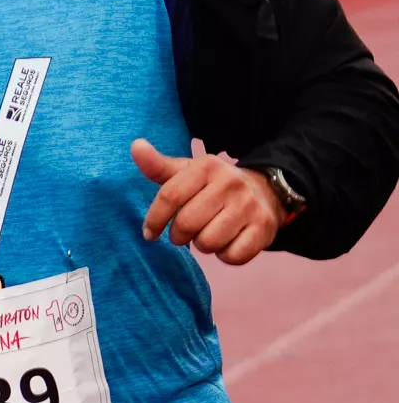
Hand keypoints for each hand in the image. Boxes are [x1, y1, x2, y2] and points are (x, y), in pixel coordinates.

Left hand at [133, 137, 285, 263]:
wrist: (267, 191)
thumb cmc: (214, 186)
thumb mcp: (188, 172)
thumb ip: (158, 166)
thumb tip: (136, 145)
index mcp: (207, 167)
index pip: (170, 196)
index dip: (154, 219)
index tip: (149, 233)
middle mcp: (231, 184)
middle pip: (187, 224)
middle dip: (178, 236)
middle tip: (184, 233)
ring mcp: (250, 206)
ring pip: (208, 243)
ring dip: (202, 245)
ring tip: (208, 234)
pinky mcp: (265, 229)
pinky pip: (233, 256)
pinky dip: (225, 255)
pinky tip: (228, 243)